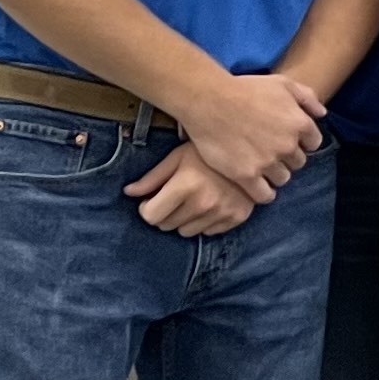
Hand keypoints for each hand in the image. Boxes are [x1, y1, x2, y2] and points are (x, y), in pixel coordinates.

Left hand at [127, 146, 256, 236]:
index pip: (151, 216)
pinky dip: (205, 222)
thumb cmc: (207, 150)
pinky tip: (210, 203)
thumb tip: (128, 193)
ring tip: (192, 200)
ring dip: (184, 220)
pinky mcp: (238, 217)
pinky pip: (209, 232)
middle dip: (164, 213)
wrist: (251, 147)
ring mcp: (222, 211)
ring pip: (186, 232)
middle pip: (167, 226)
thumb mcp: (177, 157)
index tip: (152, 199)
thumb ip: (152, 178)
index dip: (147, 208)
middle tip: (173, 197)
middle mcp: (204, 203)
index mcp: (185, 186)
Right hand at [181, 63, 324, 201]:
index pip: (313, 143)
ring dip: (275, 175)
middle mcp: (287, 145)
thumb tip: (322, 114)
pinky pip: (264, 194)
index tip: (288, 141)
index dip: (302, 142)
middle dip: (287, 158)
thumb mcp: (282, 83)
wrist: (209, 101)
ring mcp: (267, 162)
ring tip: (262, 168)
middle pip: (298, 162)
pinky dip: (264, 193)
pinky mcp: (246, 176)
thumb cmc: (245, 89)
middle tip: (271, 153)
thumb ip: (307, 97)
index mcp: (299, 123)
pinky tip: (257, 187)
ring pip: (283, 179)